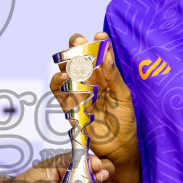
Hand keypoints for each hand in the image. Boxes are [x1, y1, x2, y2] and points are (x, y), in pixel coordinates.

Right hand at [50, 31, 138, 167]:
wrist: (118, 146)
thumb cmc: (124, 120)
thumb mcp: (123, 95)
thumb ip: (113, 75)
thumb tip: (106, 55)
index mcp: (103, 75)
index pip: (98, 54)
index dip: (97, 42)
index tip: (99, 35)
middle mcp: (89, 81)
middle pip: (77, 58)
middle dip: (76, 47)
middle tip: (79, 41)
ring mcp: (78, 92)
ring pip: (66, 71)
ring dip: (66, 62)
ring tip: (71, 59)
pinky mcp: (69, 106)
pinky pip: (59, 91)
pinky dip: (57, 82)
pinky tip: (63, 76)